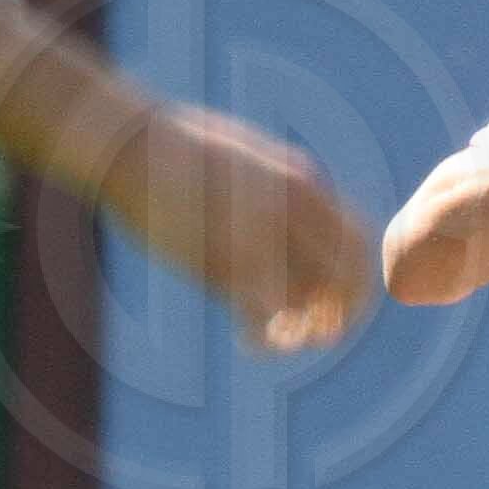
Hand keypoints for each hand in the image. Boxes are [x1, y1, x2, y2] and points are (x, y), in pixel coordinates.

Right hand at [118, 107, 371, 353]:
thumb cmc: (181, 147)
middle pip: (343, 278)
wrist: (129, 144)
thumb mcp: (252, 157)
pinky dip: (265, 341)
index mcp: (303, 183)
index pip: (358, 243)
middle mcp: (291, 211)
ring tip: (280, 341)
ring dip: (300, 331)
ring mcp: (260, 236)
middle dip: (340, 314)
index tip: (342, 300)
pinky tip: (249, 344)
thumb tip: (307, 213)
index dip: (359, 280)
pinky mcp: (222, 261)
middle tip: (320, 335)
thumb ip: (285, 188)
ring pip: (306, 302)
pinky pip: (263, 317)